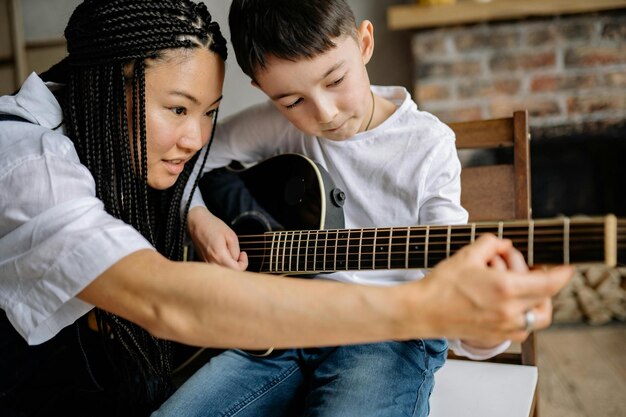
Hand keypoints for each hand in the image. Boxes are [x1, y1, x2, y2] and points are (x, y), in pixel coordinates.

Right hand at [187, 206, 247, 270]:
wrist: (196, 222)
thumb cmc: (212, 226)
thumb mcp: (231, 235)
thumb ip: (236, 251)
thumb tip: (237, 260)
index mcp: (219, 256)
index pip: (236, 270)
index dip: (243, 263)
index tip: (243, 254)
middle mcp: (211, 262)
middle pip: (229, 273)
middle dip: (237, 265)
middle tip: (239, 254)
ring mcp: (206, 263)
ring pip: (222, 271)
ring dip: (229, 264)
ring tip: (229, 252)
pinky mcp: (204, 261)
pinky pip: (216, 267)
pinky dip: (222, 263)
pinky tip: (222, 253)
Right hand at [416, 234, 572, 342]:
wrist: (422, 311)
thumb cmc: (441, 285)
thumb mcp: (467, 255)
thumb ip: (491, 244)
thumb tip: (504, 243)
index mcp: (506, 289)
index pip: (549, 283)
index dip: (562, 274)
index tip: (566, 267)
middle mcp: (510, 312)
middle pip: (545, 299)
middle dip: (542, 282)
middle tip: (527, 270)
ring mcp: (504, 328)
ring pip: (537, 318)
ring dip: (535, 302)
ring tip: (519, 289)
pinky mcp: (495, 337)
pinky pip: (521, 328)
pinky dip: (521, 315)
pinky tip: (504, 303)